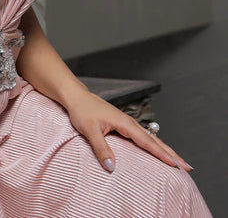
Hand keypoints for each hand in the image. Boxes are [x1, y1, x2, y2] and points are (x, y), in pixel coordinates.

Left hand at [63, 88, 191, 173]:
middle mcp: (129, 122)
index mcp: (124, 122)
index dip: (161, 154)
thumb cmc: (82, 110)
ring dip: (164, 150)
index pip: (147, 141)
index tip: (175, 164)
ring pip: (150, 138)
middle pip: (154, 140)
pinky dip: (153, 145)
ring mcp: (127, 123)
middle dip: (171, 153)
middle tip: (187, 167)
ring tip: (178, 162)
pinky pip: (143, 137)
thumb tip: (112, 167)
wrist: (77, 97)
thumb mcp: (89, 130)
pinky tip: (156, 152)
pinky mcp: (123, 125)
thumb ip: (101, 148)